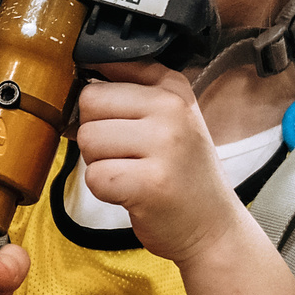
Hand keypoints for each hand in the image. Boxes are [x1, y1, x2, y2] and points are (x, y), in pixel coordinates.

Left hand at [75, 61, 240, 264]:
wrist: (212, 226)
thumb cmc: (181, 172)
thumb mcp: (172, 116)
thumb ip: (133, 87)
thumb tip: (83, 68)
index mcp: (173, 87)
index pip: (104, 71)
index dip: (99, 104)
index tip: (118, 124)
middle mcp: (172, 110)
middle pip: (89, 104)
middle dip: (96, 133)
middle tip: (126, 155)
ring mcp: (164, 146)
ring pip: (88, 139)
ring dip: (99, 163)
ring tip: (131, 173)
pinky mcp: (151, 184)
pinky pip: (95, 176)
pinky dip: (104, 190)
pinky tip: (131, 193)